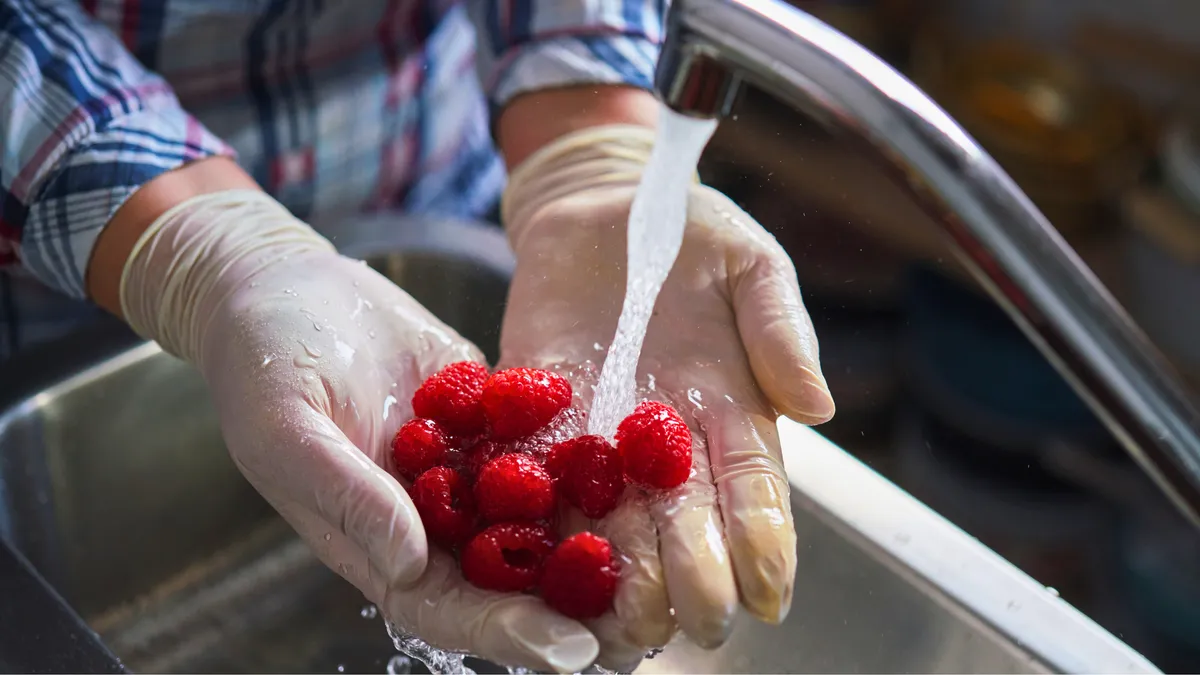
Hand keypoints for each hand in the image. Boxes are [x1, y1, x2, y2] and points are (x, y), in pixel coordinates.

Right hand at [118, 190, 599, 672]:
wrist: (289, 289)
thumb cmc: (264, 363)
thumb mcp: (287, 430)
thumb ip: (348, 497)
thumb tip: (411, 563)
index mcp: (377, 541)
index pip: (446, 607)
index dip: (505, 632)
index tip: (569, 650)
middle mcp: (433, 520)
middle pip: (510, 580)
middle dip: (572, 607)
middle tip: (640, 624)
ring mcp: (469, 470)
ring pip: (542, 522)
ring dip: (597, 547)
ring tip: (661, 566)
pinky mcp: (496, 419)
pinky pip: (548, 448)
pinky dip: (591, 465)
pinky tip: (644, 474)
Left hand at [499, 125, 834, 668]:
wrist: (598, 203)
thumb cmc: (689, 232)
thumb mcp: (751, 264)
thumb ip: (781, 329)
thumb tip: (817, 407)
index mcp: (732, 411)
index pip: (755, 492)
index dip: (765, 545)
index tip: (768, 596)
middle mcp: (669, 441)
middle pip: (686, 523)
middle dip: (694, 576)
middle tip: (696, 623)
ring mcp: (601, 435)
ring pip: (615, 523)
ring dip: (621, 576)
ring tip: (625, 626)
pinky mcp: (538, 417)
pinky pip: (539, 478)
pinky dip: (541, 525)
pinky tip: (542, 568)